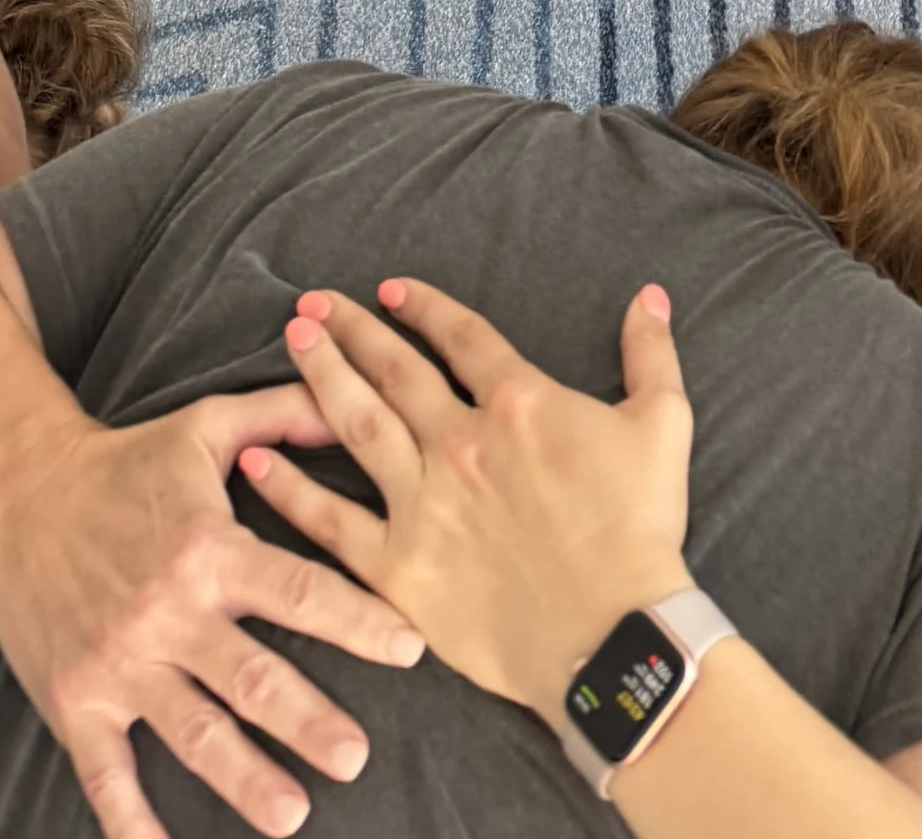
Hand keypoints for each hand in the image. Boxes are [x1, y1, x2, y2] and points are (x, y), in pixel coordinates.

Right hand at [0, 385, 416, 838]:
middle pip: (251, 676)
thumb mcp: (209, 425)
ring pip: (191, 731)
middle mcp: (170, 613)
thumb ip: (287, 416)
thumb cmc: (130, 462)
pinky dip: (131, 820)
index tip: (411, 649)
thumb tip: (358, 401)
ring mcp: (121, 663)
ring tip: (293, 814)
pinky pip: (105, 771)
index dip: (358, 620)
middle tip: (356, 756)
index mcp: (212, 548)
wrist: (24, 497)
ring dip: (243, 777)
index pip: (298, 590)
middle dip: (306, 721)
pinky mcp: (75, 700)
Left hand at [242, 279, 691, 729]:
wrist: (611, 632)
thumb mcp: (662, 424)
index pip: (460, 337)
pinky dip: (290, 489)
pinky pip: (330, 522)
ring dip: (319, 379)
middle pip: (394, 372)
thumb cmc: (639, 528)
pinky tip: (258, 461)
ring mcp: (422, 504)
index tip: (390, 289)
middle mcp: (459, 442)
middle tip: (312, 304)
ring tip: (292, 344)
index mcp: (519, 402)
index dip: (423, 307)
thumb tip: (650, 295)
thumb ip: (651, 353)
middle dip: (351, 331)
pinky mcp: (398, 567)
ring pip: (356, 426)